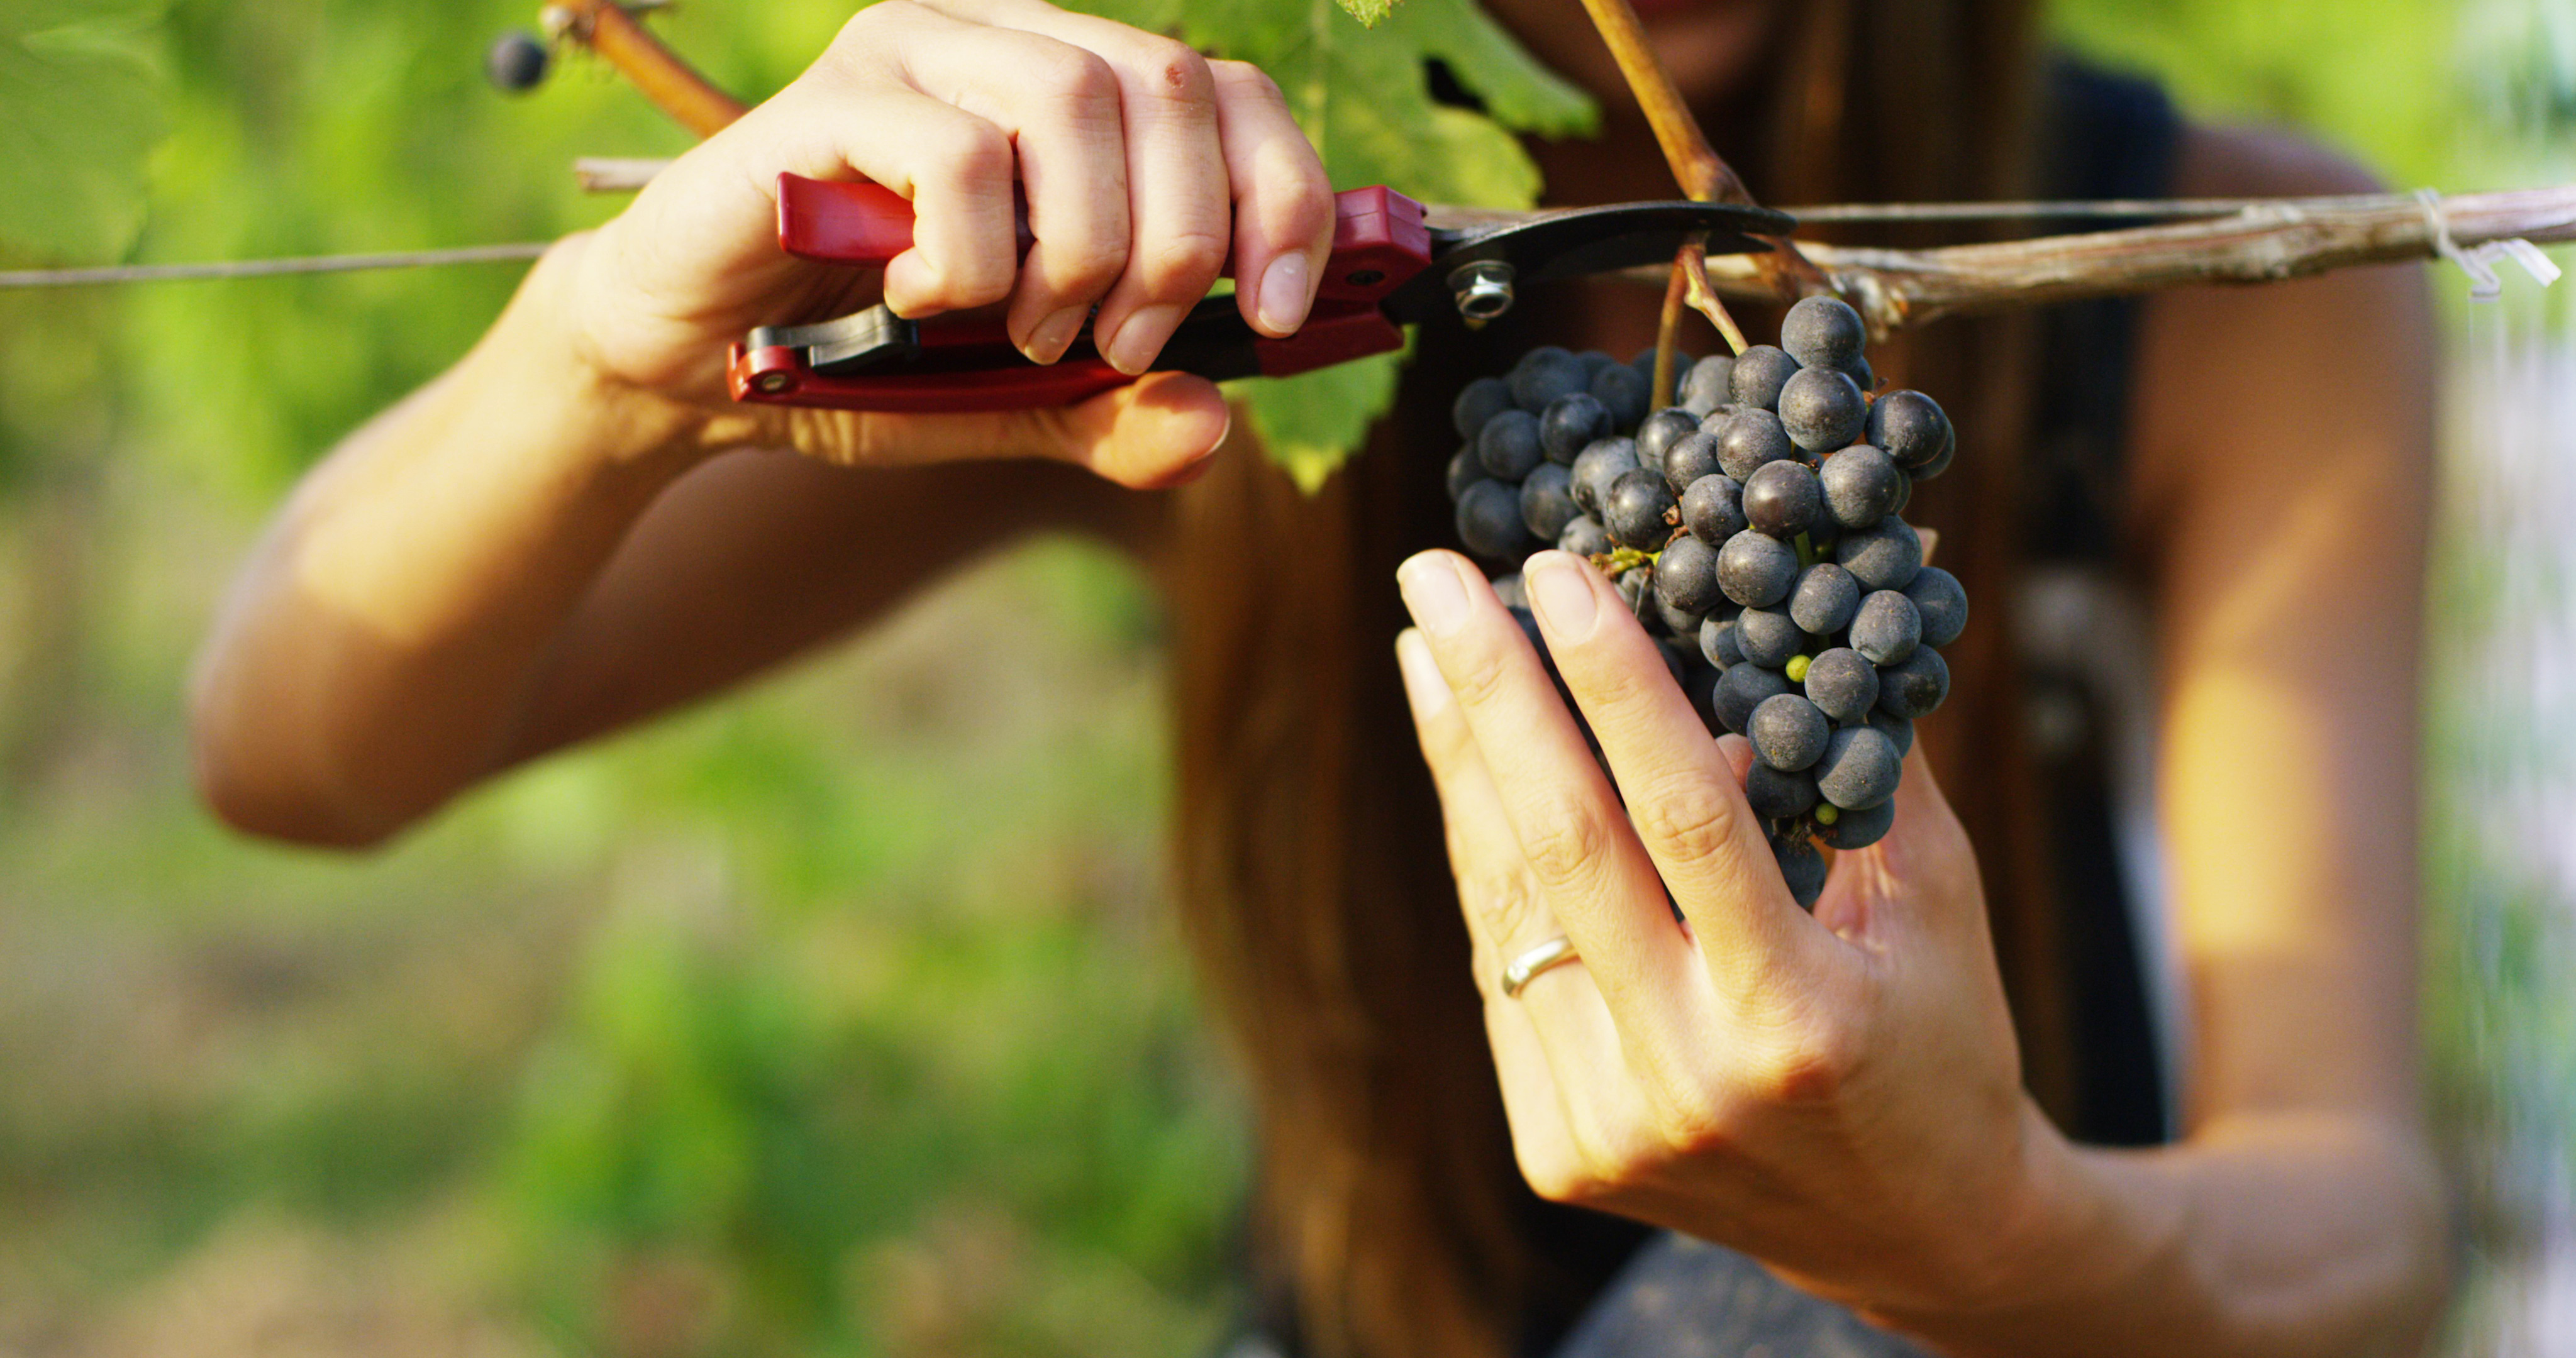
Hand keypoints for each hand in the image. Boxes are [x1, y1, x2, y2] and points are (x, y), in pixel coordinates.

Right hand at [564, 0, 1334, 486]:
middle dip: (1178, 247)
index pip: (1227, 89)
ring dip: (1079, 253)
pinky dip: (969, 260)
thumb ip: (1118, 414)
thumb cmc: (862, 358)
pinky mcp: (829, 101)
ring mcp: (912, 53)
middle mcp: (1000, 37)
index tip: (1282, 317)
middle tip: (1115, 347)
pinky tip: (919, 300)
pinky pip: (957, 157)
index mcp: (1069, 84)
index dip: (1283, 196)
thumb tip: (1216, 427)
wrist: (690, 366)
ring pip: (1075, 102)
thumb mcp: (1018, 403)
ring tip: (1022, 330)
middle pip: (1170, 84)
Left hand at [1393, 548, 2088, 1326]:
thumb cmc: (1941, 1035)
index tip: (1556, 571)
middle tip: (1437, 577)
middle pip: (1562, 852)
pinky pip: (1504, 971)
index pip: (1686, 819)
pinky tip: (1470, 768)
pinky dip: (1488, 861)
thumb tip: (1808, 590)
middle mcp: (1690, 1079)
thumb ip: (1863, 760)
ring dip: (1462, 767)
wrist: (1913, 1232)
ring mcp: (1610, 1126)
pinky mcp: (1558, 1152)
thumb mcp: (1938, 898)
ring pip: (1509, 908)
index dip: (1613, 686)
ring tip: (1434, 649)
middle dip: (1488, 697)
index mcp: (1801, 1017)